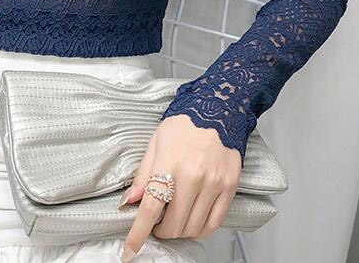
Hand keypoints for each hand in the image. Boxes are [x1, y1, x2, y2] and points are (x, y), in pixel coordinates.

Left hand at [119, 115, 241, 260]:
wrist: (217, 109)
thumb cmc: (184, 124)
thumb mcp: (156, 142)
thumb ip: (143, 174)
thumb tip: (129, 201)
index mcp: (169, 164)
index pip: (150, 208)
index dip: (138, 234)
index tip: (130, 251)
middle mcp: (193, 177)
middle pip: (172, 225)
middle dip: (160, 231)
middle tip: (157, 222)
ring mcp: (213, 184)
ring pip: (193, 228)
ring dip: (180, 231)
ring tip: (175, 218)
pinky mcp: (229, 187)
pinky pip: (214, 223)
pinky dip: (201, 230)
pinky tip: (193, 221)